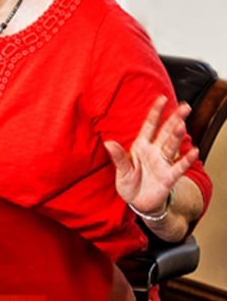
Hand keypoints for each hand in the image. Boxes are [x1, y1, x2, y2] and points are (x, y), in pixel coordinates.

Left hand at [104, 96, 197, 214]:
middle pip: (166, 132)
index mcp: (141, 146)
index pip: (150, 126)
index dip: (155, 112)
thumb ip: (118, 157)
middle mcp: (154, 152)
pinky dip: (185, 160)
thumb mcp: (121, 170)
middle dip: (174, 119)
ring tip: (181, 125)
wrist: (138, 202)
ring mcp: (163, 163)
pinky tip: (194, 151)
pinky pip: (178, 167)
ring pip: (172, 146)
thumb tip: (107, 142)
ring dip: (177, 136)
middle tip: (185, 106)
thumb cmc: (129, 183)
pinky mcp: (169, 177)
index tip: (162, 98)